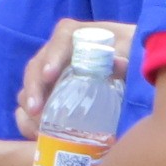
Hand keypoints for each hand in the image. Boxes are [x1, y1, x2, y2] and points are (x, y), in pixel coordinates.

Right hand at [15, 20, 130, 136]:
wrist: (135, 64)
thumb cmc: (132, 53)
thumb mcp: (133, 51)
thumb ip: (126, 57)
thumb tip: (119, 63)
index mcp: (79, 35)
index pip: (61, 39)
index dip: (52, 57)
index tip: (50, 75)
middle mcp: (59, 52)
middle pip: (38, 65)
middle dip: (34, 87)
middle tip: (36, 109)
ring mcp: (53, 72)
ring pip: (32, 84)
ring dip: (29, 104)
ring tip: (36, 124)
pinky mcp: (51, 91)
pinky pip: (33, 101)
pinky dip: (30, 116)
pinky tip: (34, 131)